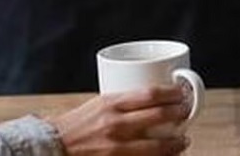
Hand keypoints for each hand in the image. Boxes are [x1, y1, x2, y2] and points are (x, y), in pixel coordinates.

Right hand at [48, 87, 191, 155]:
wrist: (52, 146)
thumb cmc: (76, 124)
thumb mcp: (99, 104)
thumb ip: (123, 103)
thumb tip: (154, 100)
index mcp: (111, 103)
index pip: (150, 94)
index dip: (172, 94)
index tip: (181, 93)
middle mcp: (115, 123)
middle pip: (159, 116)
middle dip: (179, 114)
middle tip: (187, 112)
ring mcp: (116, 146)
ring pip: (156, 146)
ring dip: (175, 143)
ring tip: (183, 141)